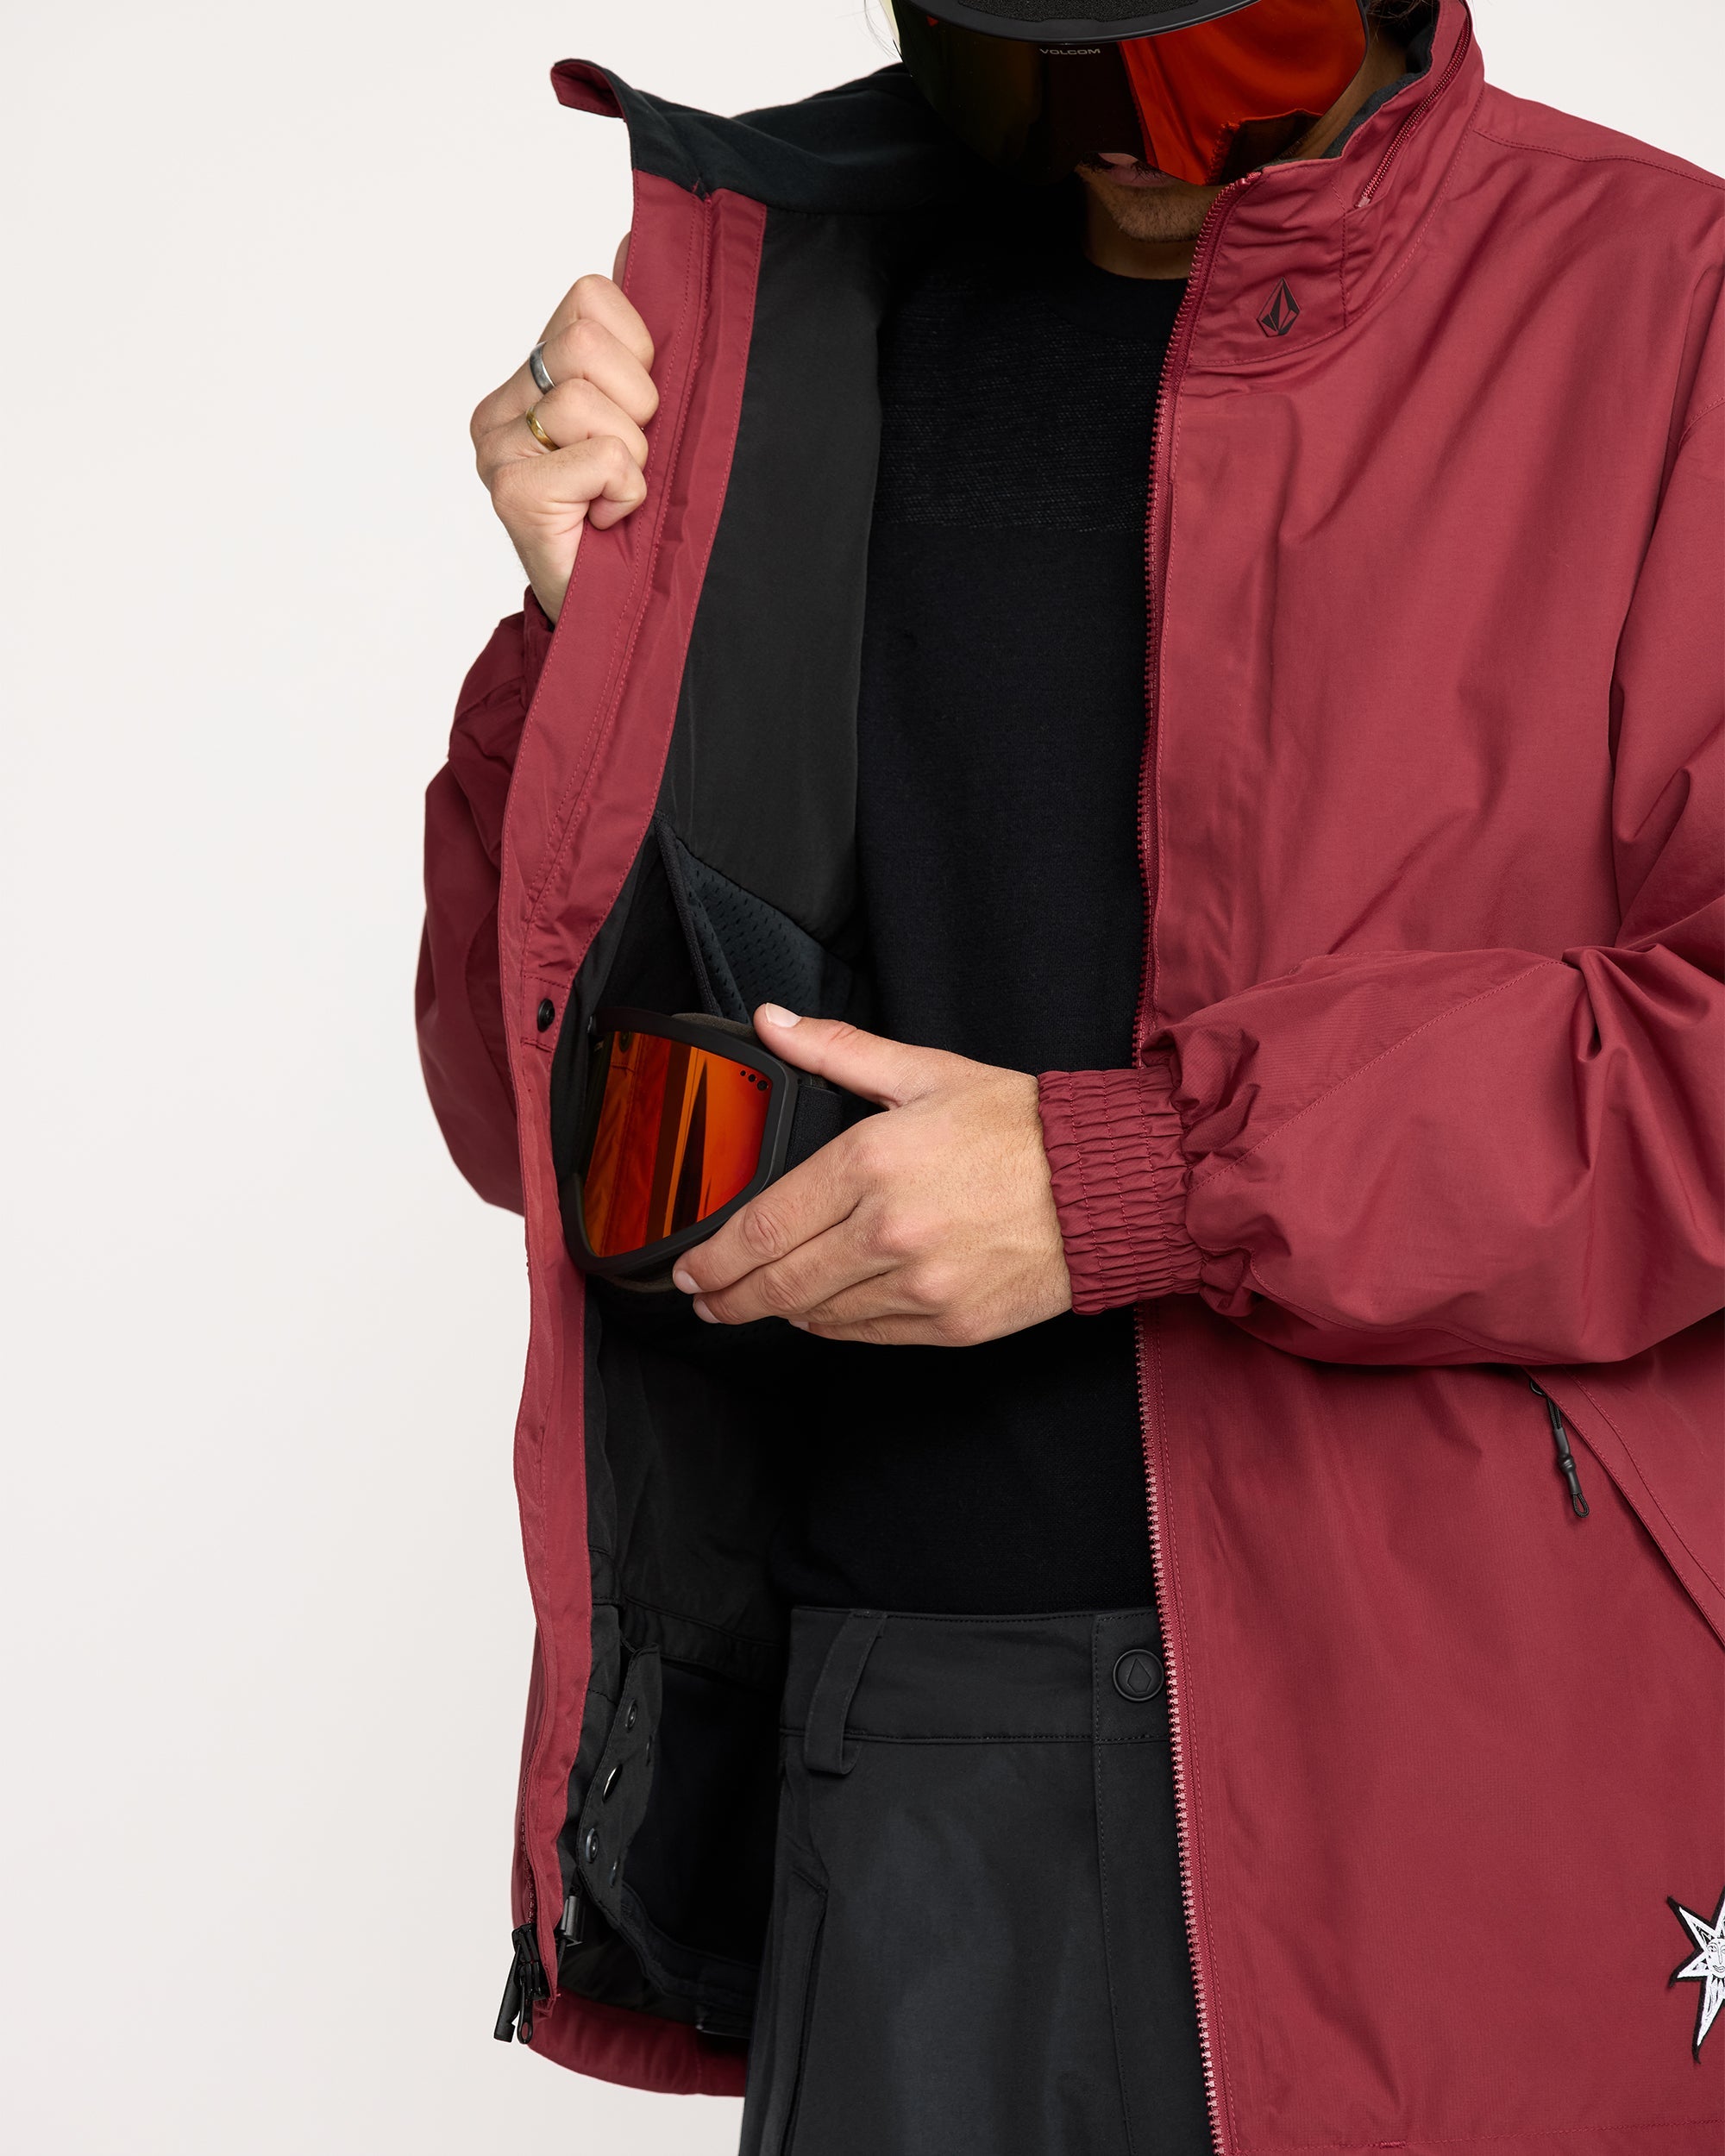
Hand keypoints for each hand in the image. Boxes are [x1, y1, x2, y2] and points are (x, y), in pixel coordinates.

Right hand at [469, 239, 657, 622]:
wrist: (617, 613)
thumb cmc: (634, 518)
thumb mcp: (646, 414)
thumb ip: (634, 334)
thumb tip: (639, 242)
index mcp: (530, 376)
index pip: (590, 297)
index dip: (638, 350)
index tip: (638, 413)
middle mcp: (501, 407)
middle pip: (587, 343)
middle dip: (636, 404)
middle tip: (627, 460)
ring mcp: (498, 449)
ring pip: (590, 399)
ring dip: (632, 455)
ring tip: (616, 492)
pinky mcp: (512, 492)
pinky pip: (599, 456)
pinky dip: (624, 491)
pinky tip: (606, 517)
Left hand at [672, 1007, 1073, 1345]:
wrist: (1106, 1187)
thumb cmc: (1022, 1127)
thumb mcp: (926, 1073)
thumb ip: (839, 1053)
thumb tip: (773, 1023)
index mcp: (870, 1164)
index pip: (763, 1227)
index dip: (714, 1258)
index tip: (691, 1269)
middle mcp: (886, 1232)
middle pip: (778, 1283)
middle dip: (729, 1298)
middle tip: (706, 1301)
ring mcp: (918, 1286)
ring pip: (818, 1316)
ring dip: (780, 1312)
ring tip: (760, 1303)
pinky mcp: (949, 1325)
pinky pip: (868, 1336)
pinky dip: (835, 1327)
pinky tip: (822, 1314)